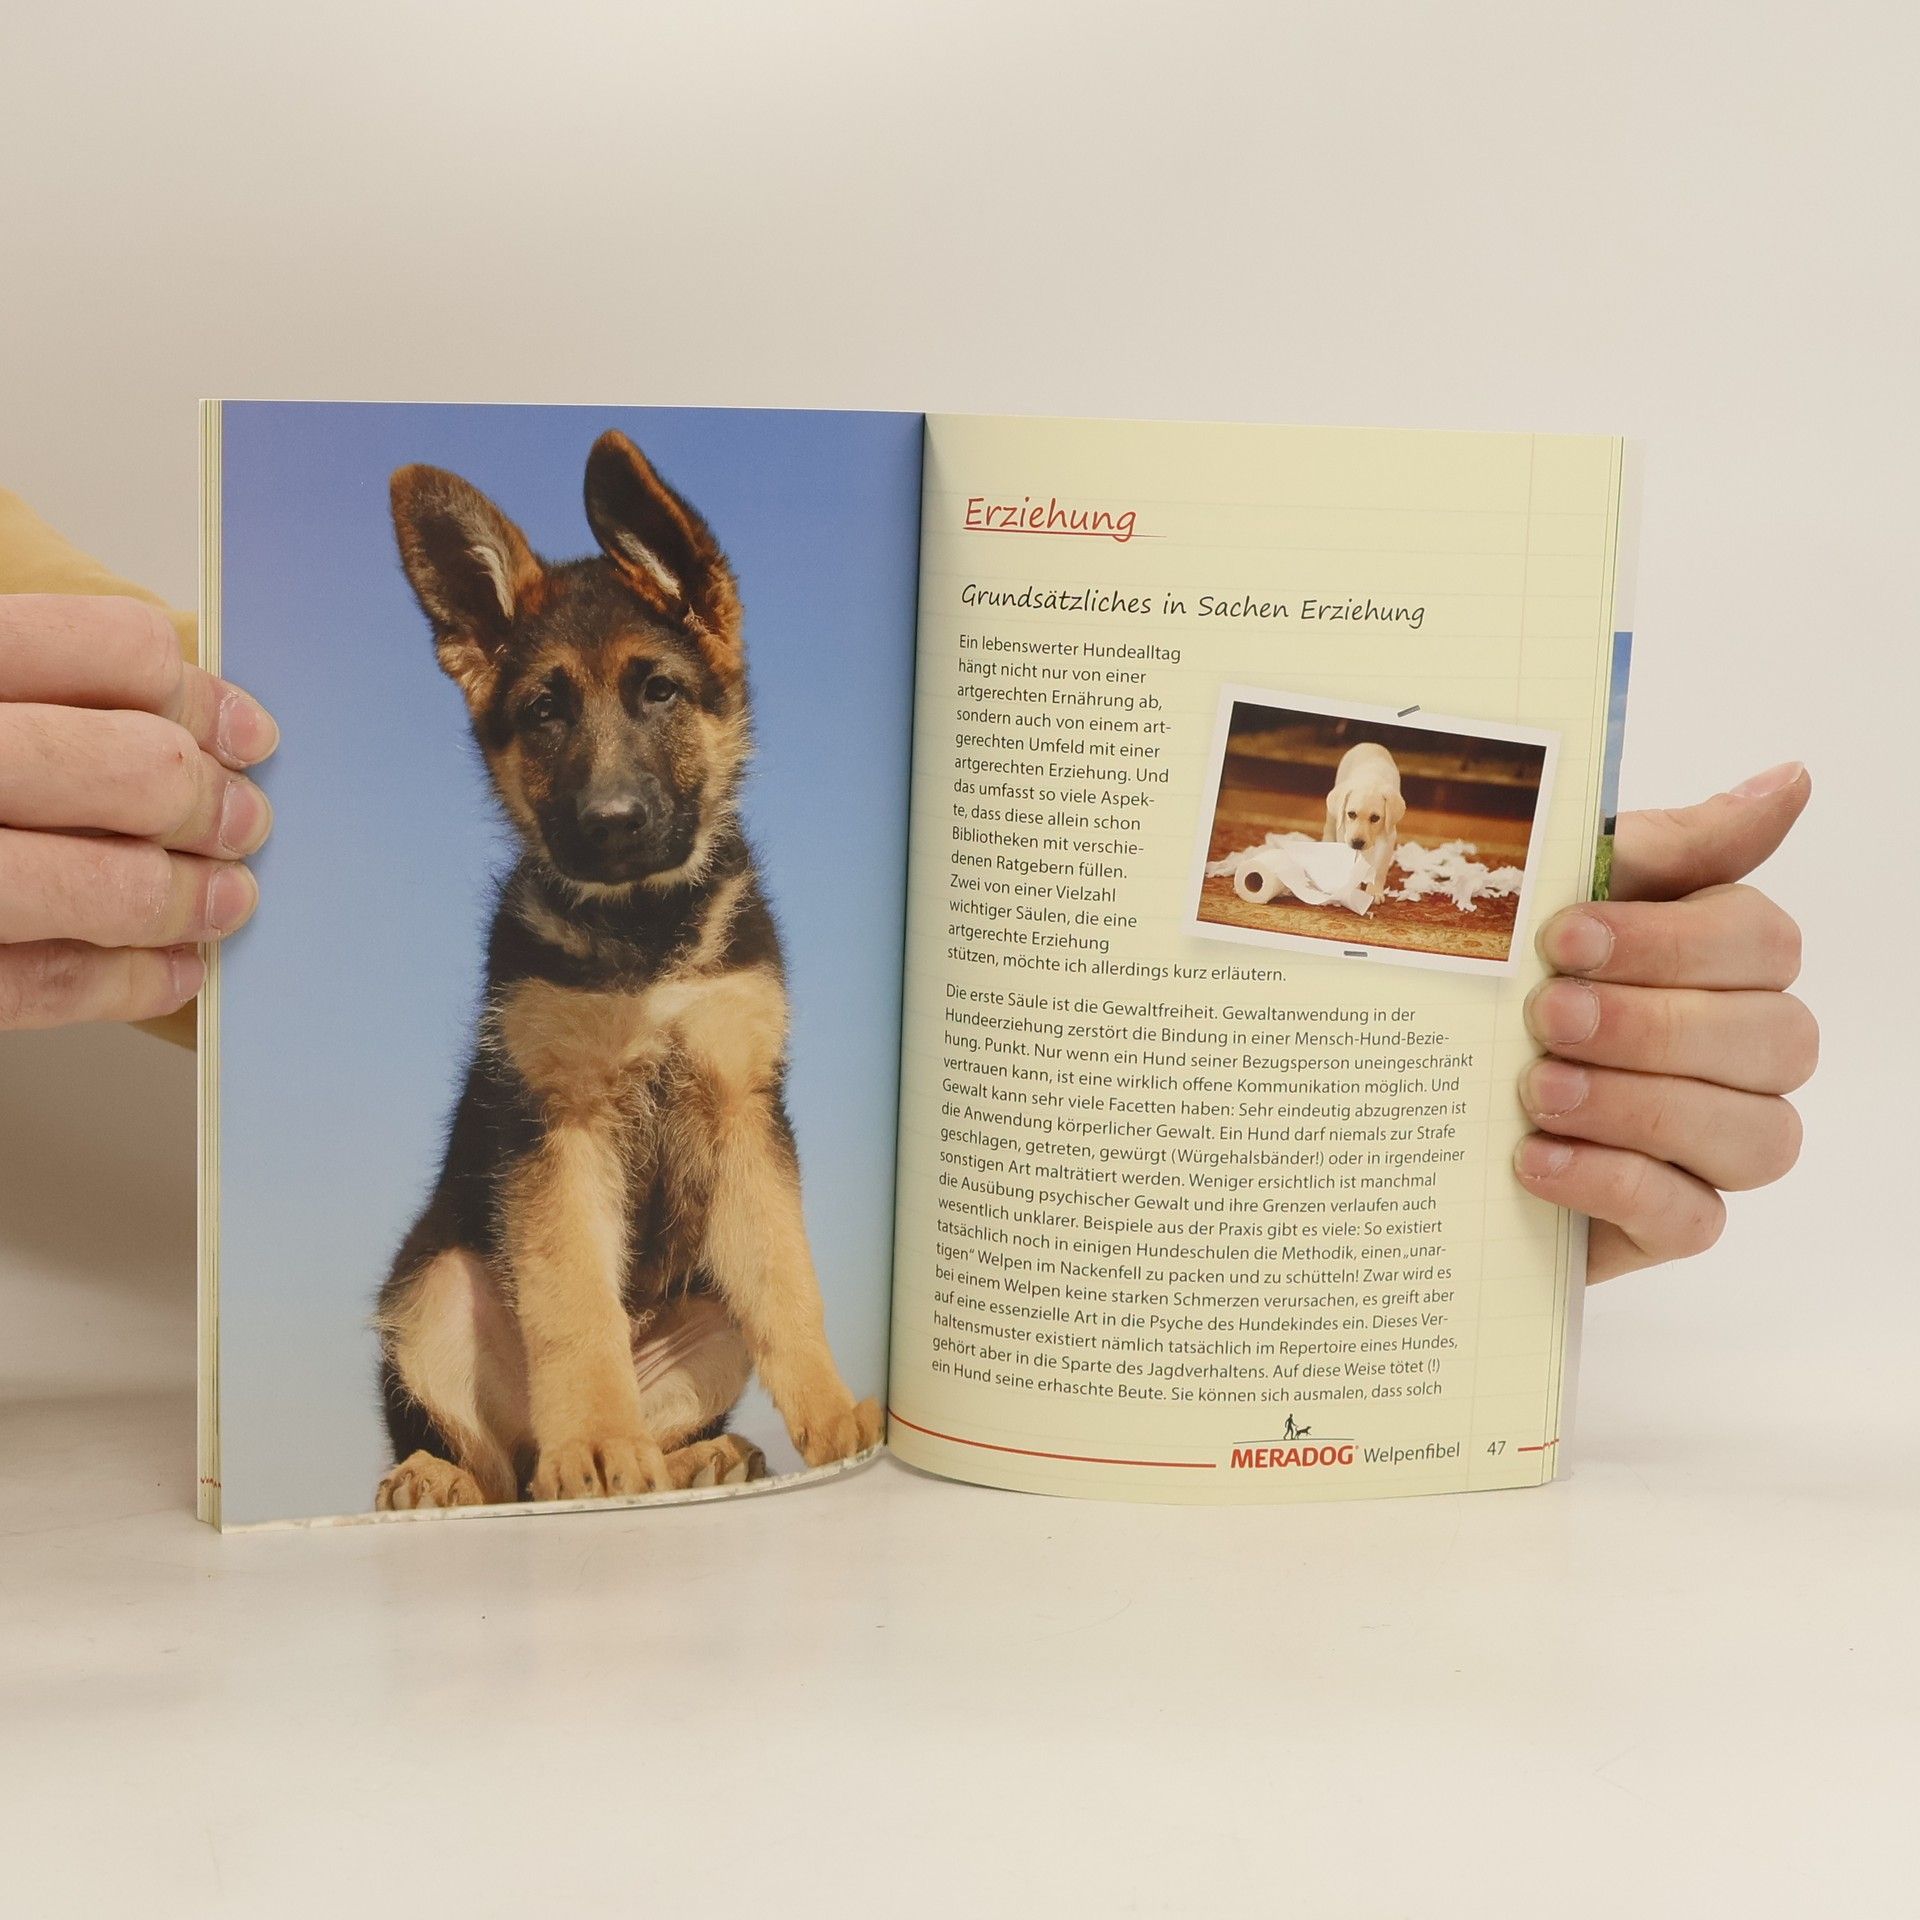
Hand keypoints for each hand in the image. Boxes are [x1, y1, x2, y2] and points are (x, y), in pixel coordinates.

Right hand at [0, 594, 277, 1029]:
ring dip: (189, 900)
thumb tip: (182, 712)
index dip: (203, 698)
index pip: (118, 651)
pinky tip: (174, 970)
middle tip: (242, 823)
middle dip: (211, 806)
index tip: (244, 733)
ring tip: (224, 900)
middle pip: (136, 769)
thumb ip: (30, 682)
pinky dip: (128, 981)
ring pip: (104, 884)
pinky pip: (42, 981)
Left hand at [1513, 762, 1815, 1280]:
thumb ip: (1674, 847)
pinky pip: (1693, 1218)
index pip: (1761, 942)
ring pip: (1756, 1135)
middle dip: (1652, 1024)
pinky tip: (1536, 1158)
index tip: (1564, 938)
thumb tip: (1791, 778)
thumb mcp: (1562, 893)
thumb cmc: (1507, 977)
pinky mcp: (1670, 1220)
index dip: (1671, 941)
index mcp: (1725, 960)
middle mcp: (1744, 1051)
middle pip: (1775, 1039)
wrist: (1412, 1091)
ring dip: (1641, 1105)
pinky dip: (1615, 1182)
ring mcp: (1716, 1142)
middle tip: (1545, 1017)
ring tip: (1538, 1090)